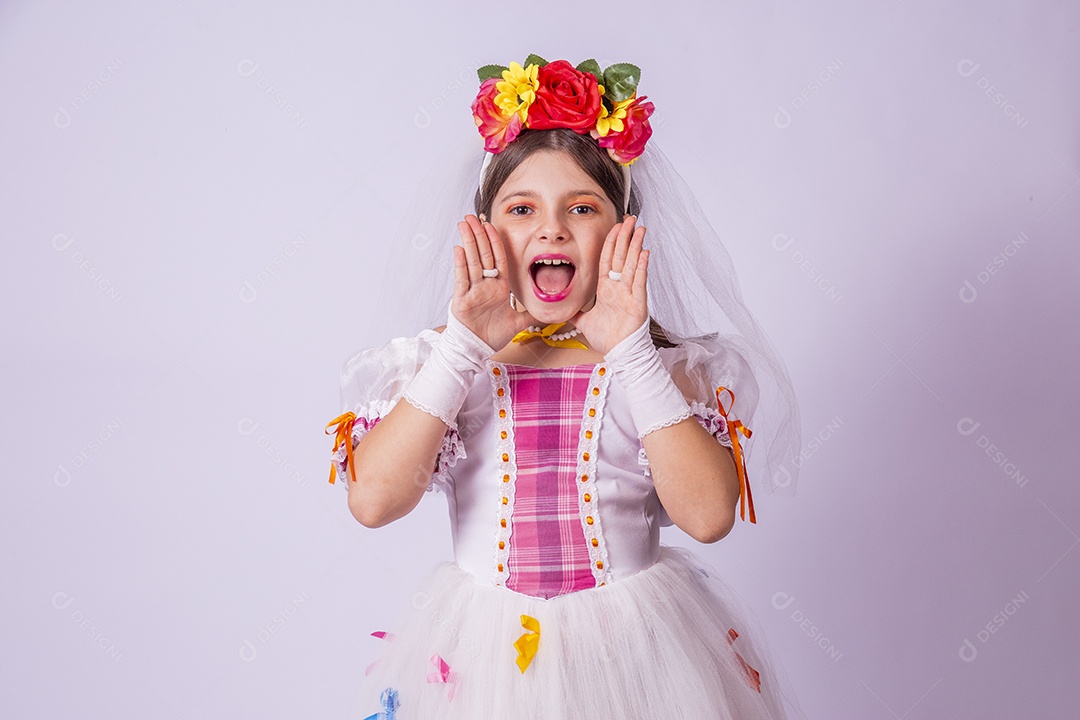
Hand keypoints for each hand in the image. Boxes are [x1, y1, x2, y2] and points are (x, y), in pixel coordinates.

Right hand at [451, 214, 530, 350]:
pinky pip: (462, 278)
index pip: (499, 259)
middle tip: (474, 216)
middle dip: (479, 234)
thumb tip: (552, 312)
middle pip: (483, 255)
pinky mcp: (462, 299)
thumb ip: (533, 315)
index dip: (496, 242)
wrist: (476, 350)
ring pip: (471, 261)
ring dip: (469, 241)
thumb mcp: (519, 323)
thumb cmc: (493, 335)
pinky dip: (461, 264)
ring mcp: (473, 290)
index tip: (492, 225)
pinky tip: (459, 248)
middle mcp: (485, 285)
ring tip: (464, 223)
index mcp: (499, 287)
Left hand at [569, 215, 649, 355]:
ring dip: (635, 245)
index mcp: (606, 289)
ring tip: (640, 228)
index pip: (608, 259)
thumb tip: (560, 309)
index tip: (615, 226)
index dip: (611, 242)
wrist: (618, 353)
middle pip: (621, 256)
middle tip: (630, 218)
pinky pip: (639, 280)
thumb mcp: (583, 321)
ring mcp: (629, 293)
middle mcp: (618, 287)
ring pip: (632, 264)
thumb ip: (573, 312)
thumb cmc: (606, 338)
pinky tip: (644, 251)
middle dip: (625, 236)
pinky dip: (642, 266)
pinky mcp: (638, 301)